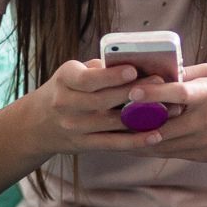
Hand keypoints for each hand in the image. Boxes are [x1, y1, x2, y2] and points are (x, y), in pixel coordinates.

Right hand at [25, 59, 165, 155]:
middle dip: (134, 92)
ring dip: (142, 117)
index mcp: (64, 80)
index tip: (133, 69)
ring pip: (112, 123)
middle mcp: (66, 104)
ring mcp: (74, 127)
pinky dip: (136, 140)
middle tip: (161, 84)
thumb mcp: (73, 73)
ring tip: (169, 109)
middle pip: (103, 100)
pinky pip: (113, 143)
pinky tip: (156, 135)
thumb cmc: (65, 89)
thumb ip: (99, 68)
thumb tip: (135, 62)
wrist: (37, 123)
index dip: (111, 76)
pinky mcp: (84, 145)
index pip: (87, 79)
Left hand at [121, 63, 206, 163]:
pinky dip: (158, 148)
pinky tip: (141, 144)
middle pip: (165, 125)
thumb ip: (188, 75)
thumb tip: (157, 73)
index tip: (130, 93)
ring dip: (141, 141)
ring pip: (166, 145)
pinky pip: (176, 153)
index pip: (177, 93)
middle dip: (137, 125)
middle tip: (112, 120)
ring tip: (119, 136)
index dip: (152, 94)